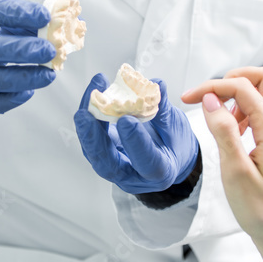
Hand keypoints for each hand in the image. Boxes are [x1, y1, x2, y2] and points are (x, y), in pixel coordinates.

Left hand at [73, 75, 198, 193]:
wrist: (170, 157)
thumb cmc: (176, 145)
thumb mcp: (177, 128)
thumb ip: (164, 109)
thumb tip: (156, 85)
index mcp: (159, 172)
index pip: (145, 162)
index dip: (134, 142)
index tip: (126, 120)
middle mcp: (133, 176)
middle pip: (107, 163)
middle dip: (93, 137)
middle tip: (85, 113)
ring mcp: (116, 168)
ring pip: (94, 151)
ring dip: (87, 124)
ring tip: (92, 95)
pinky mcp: (105, 156)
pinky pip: (93, 141)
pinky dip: (90, 120)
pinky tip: (92, 98)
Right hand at [182, 66, 262, 261]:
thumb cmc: (259, 209)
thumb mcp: (234, 171)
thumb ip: (223, 131)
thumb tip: (211, 100)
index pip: (243, 88)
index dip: (212, 87)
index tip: (187, 99)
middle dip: (235, 79)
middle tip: (212, 96)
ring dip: (242, 94)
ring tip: (222, 117)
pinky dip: (247, 108)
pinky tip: (233, 129)